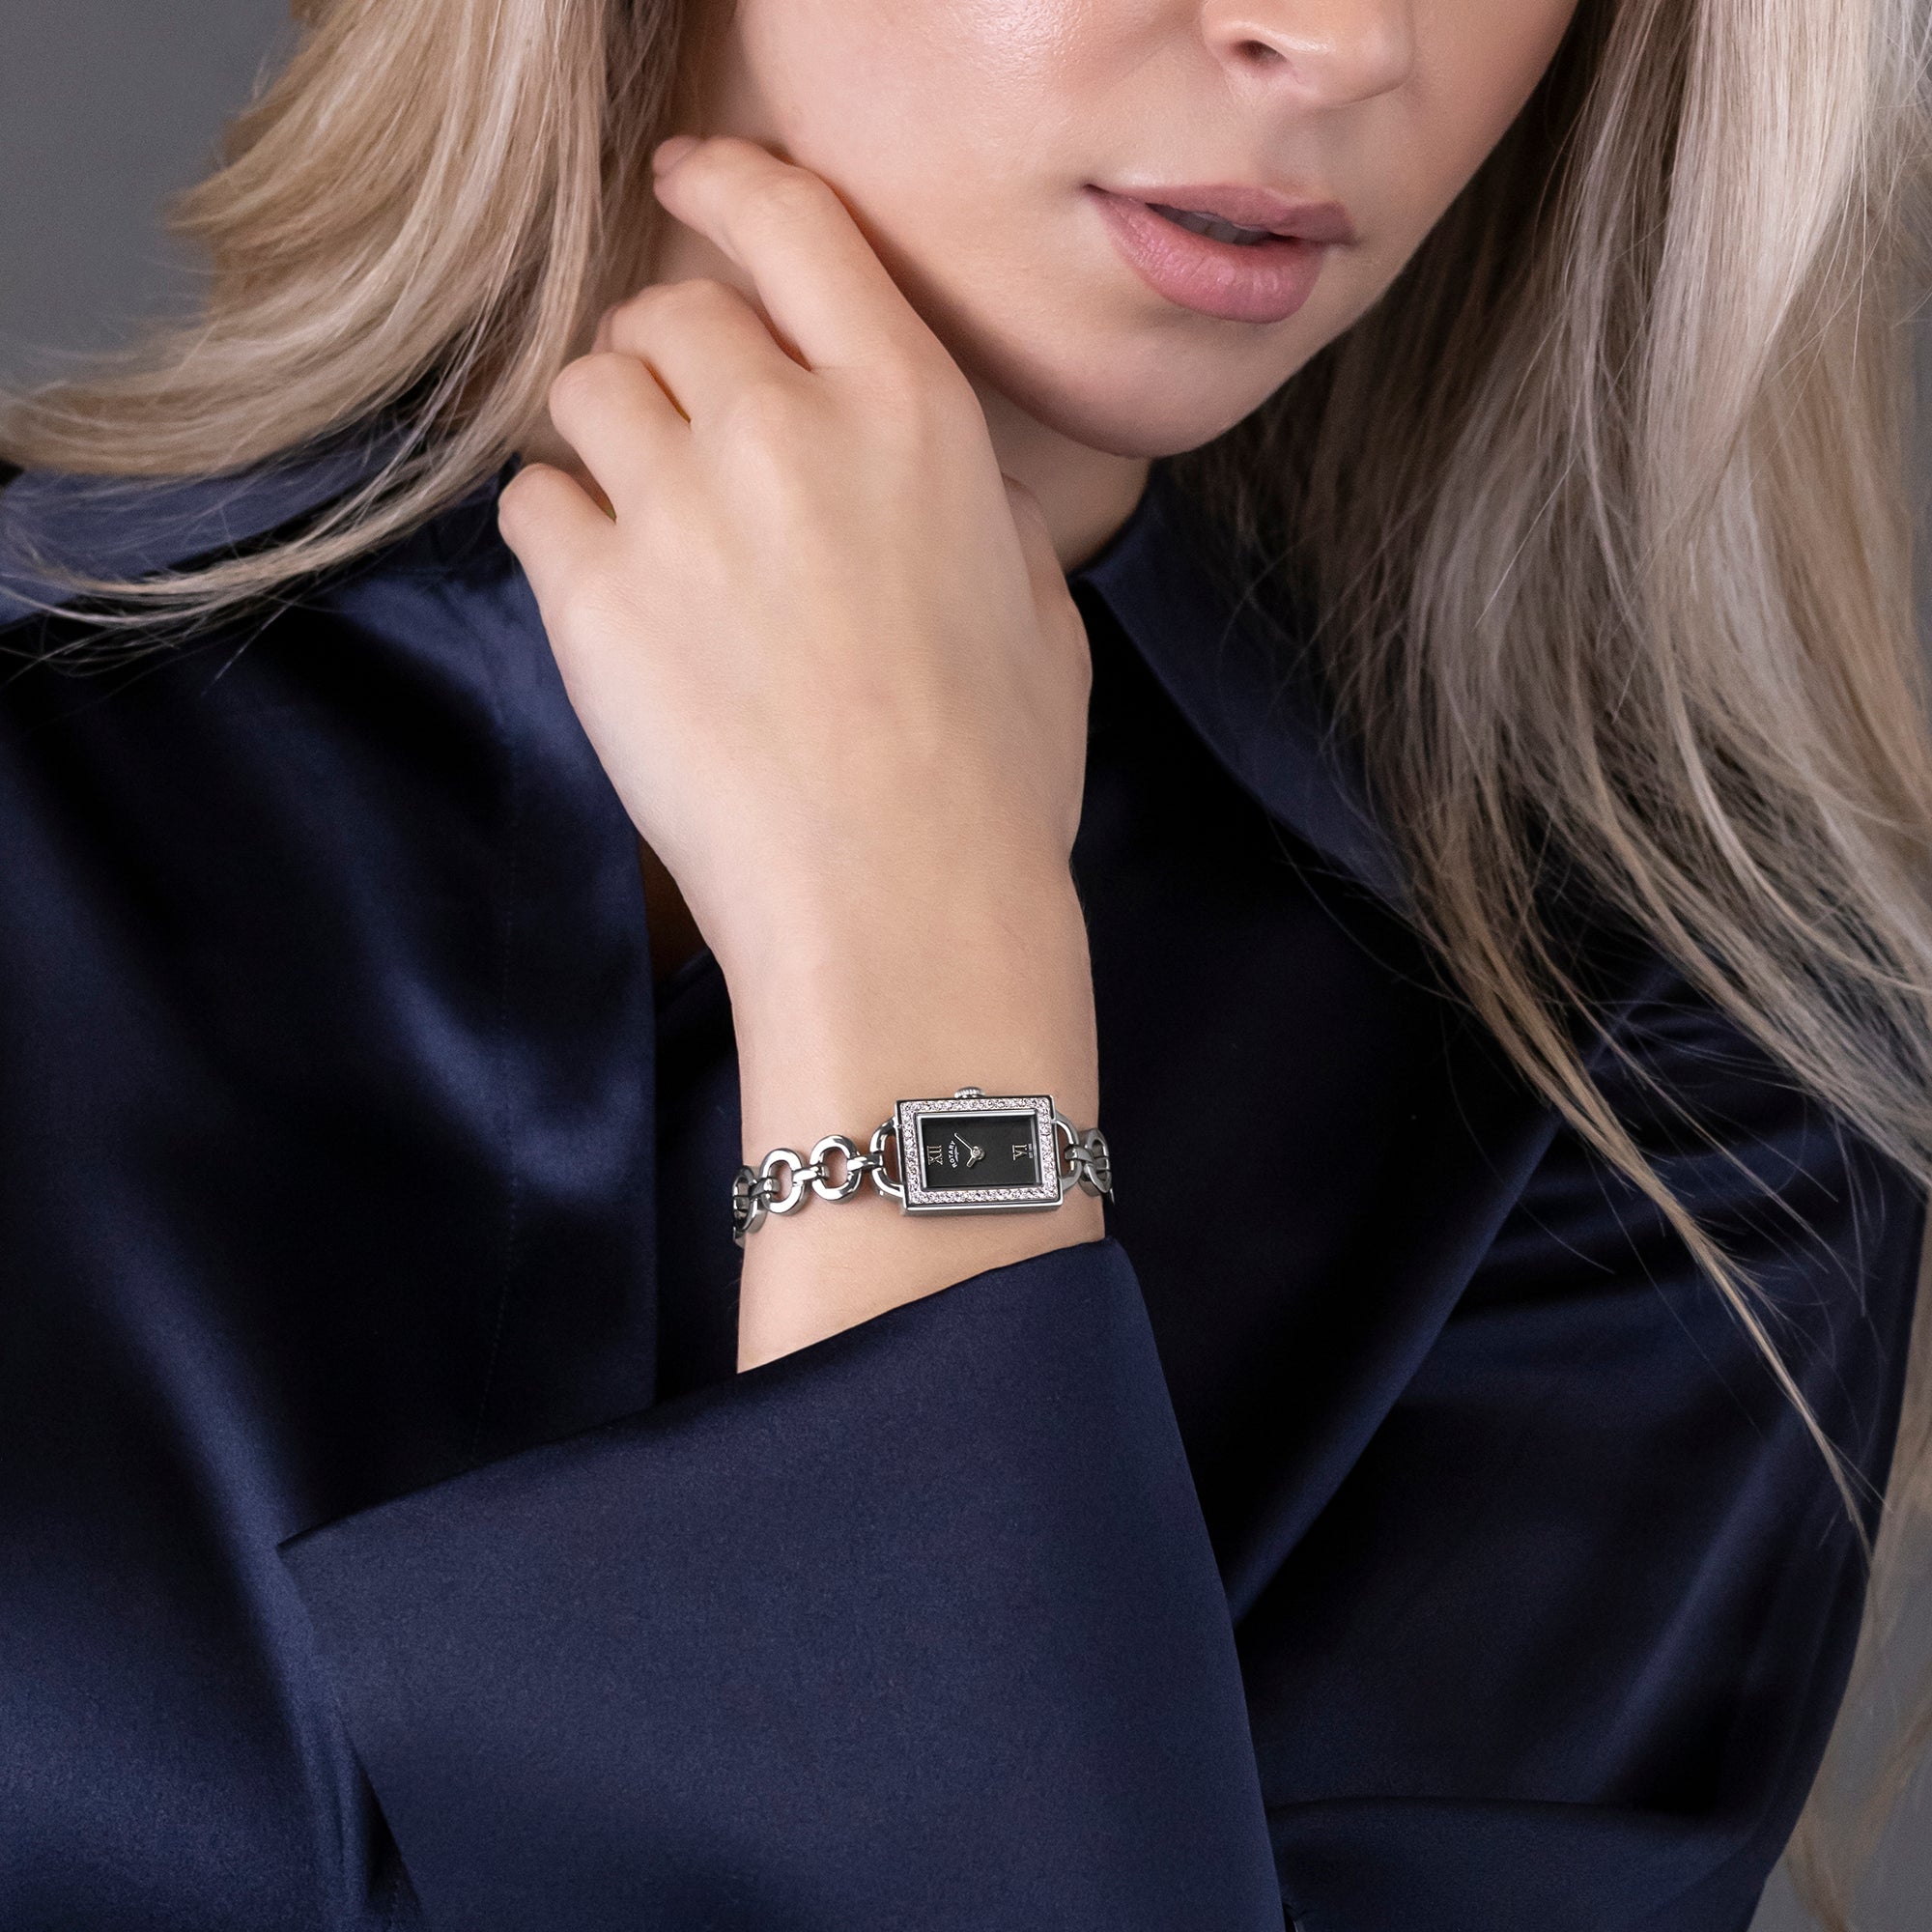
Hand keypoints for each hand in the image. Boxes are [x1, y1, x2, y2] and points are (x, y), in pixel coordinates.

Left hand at [498, 137, 1103, 1366]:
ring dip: (610, 435)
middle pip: (668, 313)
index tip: (691, 180)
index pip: (793, 227)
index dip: (728, 186)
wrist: (900, 907)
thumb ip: (981, 511)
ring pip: (587, 391)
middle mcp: (786, 428)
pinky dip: (562, 529)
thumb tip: (945, 488)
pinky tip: (609, 592)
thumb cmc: (992, 783)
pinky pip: (535, 501)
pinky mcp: (593, 600)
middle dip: (668, 356)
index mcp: (912, 412)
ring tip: (646, 519)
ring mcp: (679, 508)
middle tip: (684, 432)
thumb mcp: (1041, 615)